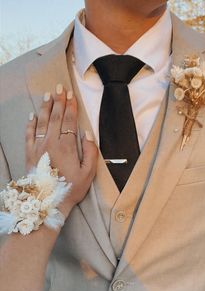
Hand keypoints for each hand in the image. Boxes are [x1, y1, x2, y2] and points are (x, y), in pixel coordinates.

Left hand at [25, 84, 97, 216]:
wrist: (47, 202)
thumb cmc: (70, 188)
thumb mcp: (88, 173)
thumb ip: (90, 152)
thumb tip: (87, 133)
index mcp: (66, 146)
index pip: (68, 121)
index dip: (70, 107)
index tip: (71, 95)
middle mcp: (50, 142)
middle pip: (55, 117)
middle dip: (58, 101)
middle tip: (59, 87)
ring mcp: (38, 147)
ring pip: (42, 122)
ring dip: (45, 107)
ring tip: (48, 95)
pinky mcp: (29, 153)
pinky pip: (29, 134)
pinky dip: (31, 123)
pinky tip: (33, 115)